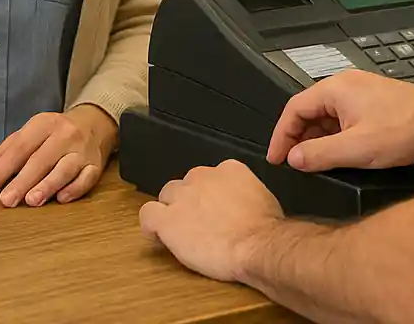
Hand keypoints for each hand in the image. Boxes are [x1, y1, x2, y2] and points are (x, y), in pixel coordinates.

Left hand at [0, 106, 115, 207]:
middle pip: (42, 159)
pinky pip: (87, 177)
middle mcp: (65, 135)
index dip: (2, 168)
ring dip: (48, 185)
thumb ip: (6, 150)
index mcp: (45, 124)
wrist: (96, 123)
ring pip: (65, 168)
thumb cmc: (57, 132)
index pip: (20, 147)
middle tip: (6, 200)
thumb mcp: (31, 132)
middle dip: (22, 181)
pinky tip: (62, 198)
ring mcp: (82, 150)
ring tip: (32, 200)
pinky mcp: (96, 165)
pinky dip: (75, 188)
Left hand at [139, 161, 282, 282]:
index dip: (209, 195)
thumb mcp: (262, 198)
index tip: (213, 210)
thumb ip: (244, 193)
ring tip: (182, 233)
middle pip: (187, 184)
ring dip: (172, 212)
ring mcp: (183, 196)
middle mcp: (203, 176)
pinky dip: (151, 226)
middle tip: (200, 225)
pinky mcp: (168, 220)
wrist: (257, 244)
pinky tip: (158, 236)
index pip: (210, 177)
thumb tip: (241, 204)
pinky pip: (148, 215)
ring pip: (167, 196)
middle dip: (190, 202)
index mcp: (228, 169)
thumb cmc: (265, 228)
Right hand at [267, 69, 413, 171]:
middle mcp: (345, 84)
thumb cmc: (402, 132)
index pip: (294, 108)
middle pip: (309, 109)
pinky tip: (338, 152)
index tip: (276, 159)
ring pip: (327, 114)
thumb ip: (320, 154)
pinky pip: (343, 115)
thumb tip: (293, 159)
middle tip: (293, 164)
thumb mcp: (357, 149)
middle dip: (298, 137)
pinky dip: (334, 133)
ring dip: (317, 137)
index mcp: (335, 88)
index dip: (281, 135)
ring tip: (313, 163)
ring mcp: (361, 90)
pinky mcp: (373, 100)